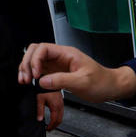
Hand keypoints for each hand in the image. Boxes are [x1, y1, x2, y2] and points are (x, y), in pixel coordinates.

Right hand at [18, 43, 135, 103]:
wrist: (110, 87)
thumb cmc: (101, 82)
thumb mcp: (82, 82)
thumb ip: (61, 80)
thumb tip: (42, 81)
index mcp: (67, 53)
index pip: (43, 48)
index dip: (35, 60)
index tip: (35, 74)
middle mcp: (60, 57)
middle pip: (36, 52)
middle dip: (27, 63)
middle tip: (26, 78)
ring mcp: (57, 65)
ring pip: (36, 61)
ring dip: (27, 69)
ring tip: (24, 81)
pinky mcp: (57, 73)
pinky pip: (40, 71)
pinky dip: (33, 76)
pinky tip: (31, 84)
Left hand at [36, 90, 64, 130]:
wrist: (49, 80)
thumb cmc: (44, 88)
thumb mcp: (39, 99)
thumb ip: (40, 110)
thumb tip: (40, 119)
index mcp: (55, 106)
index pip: (55, 120)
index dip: (51, 126)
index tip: (47, 129)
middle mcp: (60, 105)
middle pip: (60, 120)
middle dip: (55, 126)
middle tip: (49, 128)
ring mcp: (61, 103)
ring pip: (61, 115)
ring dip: (56, 121)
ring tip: (51, 123)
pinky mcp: (61, 100)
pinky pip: (61, 111)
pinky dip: (58, 115)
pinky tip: (54, 115)